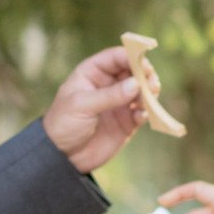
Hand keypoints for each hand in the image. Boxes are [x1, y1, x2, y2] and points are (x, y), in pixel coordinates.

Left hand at [42, 45, 157, 173]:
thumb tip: (136, 84)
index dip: (131, 56)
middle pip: (134, 71)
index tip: (143, 64)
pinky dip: (147, 112)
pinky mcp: (127, 122)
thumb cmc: (63, 124)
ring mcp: (119, 103)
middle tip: (151, 83)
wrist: (62, 156)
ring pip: (142, 91)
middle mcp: (109, 84)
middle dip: (145, 75)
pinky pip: (143, 112)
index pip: (116, 57)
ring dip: (149, 93)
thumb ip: (109, 95)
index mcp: (93, 73)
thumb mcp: (81, 106)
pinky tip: (141, 117)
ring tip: (149, 99)